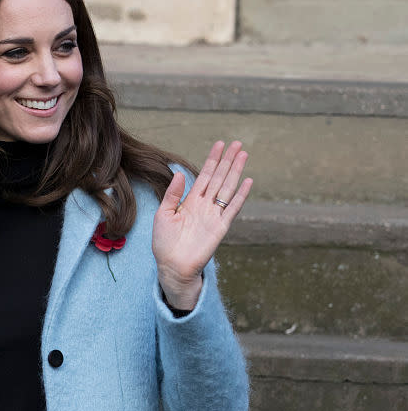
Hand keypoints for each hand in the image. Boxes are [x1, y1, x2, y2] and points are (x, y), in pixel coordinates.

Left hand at [152, 140, 252, 310]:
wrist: (172, 266)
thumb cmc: (164, 243)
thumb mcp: (163, 215)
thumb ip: (172, 194)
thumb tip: (181, 173)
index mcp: (190, 201)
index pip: (204, 175)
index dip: (212, 160)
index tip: (220, 144)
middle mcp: (204, 205)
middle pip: (219, 178)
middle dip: (227, 160)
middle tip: (237, 143)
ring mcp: (214, 215)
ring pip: (227, 188)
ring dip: (236, 172)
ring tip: (243, 154)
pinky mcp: (220, 227)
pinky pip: (233, 208)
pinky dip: (241, 195)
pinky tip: (248, 181)